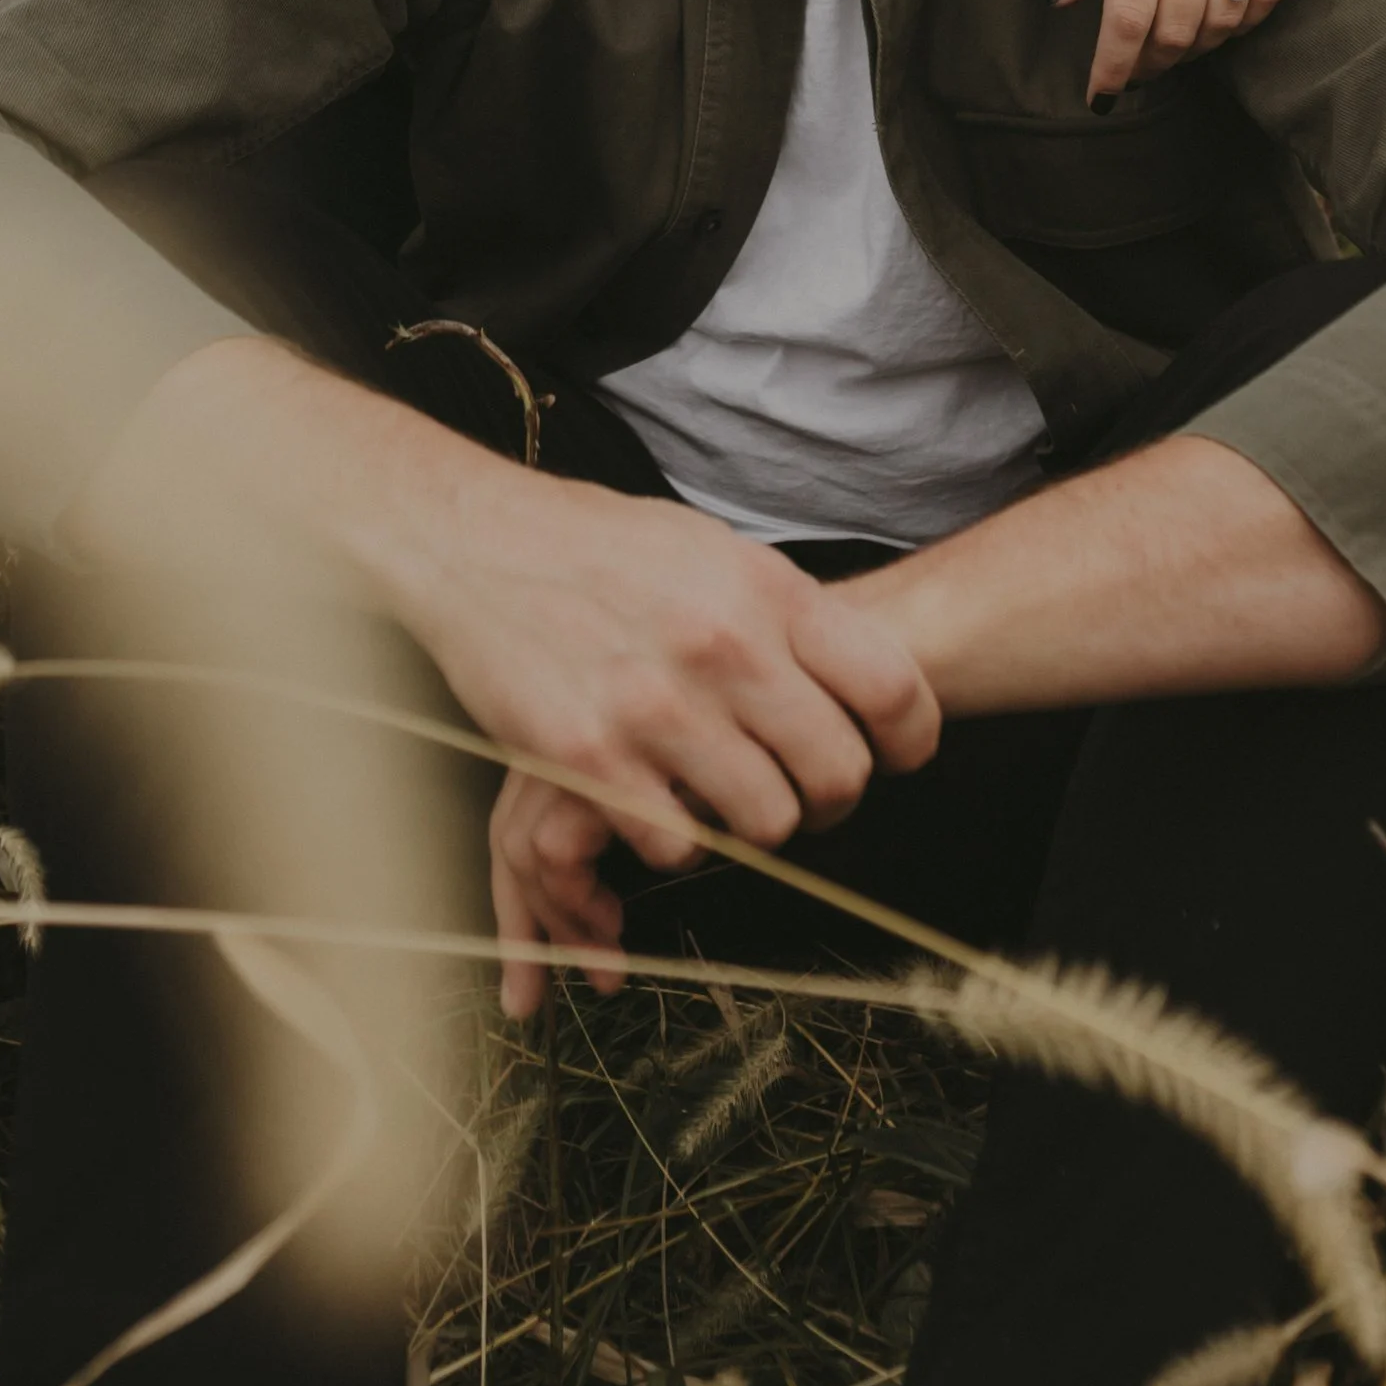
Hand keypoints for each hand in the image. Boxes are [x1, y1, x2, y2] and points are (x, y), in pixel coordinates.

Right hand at [412, 478, 939, 1017]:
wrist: (475, 542)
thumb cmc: (597, 544)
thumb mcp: (711, 548)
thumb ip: (782, 610)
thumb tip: (852, 670)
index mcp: (764, 590)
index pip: (890, 687)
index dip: (910, 740)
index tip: (897, 758)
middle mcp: (722, 648)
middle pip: (837, 774)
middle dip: (830, 799)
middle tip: (802, 792)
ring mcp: (656, 708)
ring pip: (765, 823)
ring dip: (752, 826)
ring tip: (723, 798)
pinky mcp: (592, 760)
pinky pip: (677, 844)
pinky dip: (673, 838)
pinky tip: (653, 800)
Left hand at [1057, 0, 1301, 100]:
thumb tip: (1068, 0)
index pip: (1125, 15)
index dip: (1112, 66)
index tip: (1099, 93)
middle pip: (1176, 30)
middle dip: (1148, 64)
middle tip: (1131, 71)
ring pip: (1224, 22)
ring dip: (1195, 49)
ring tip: (1171, 47)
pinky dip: (1243, 23)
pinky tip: (1221, 22)